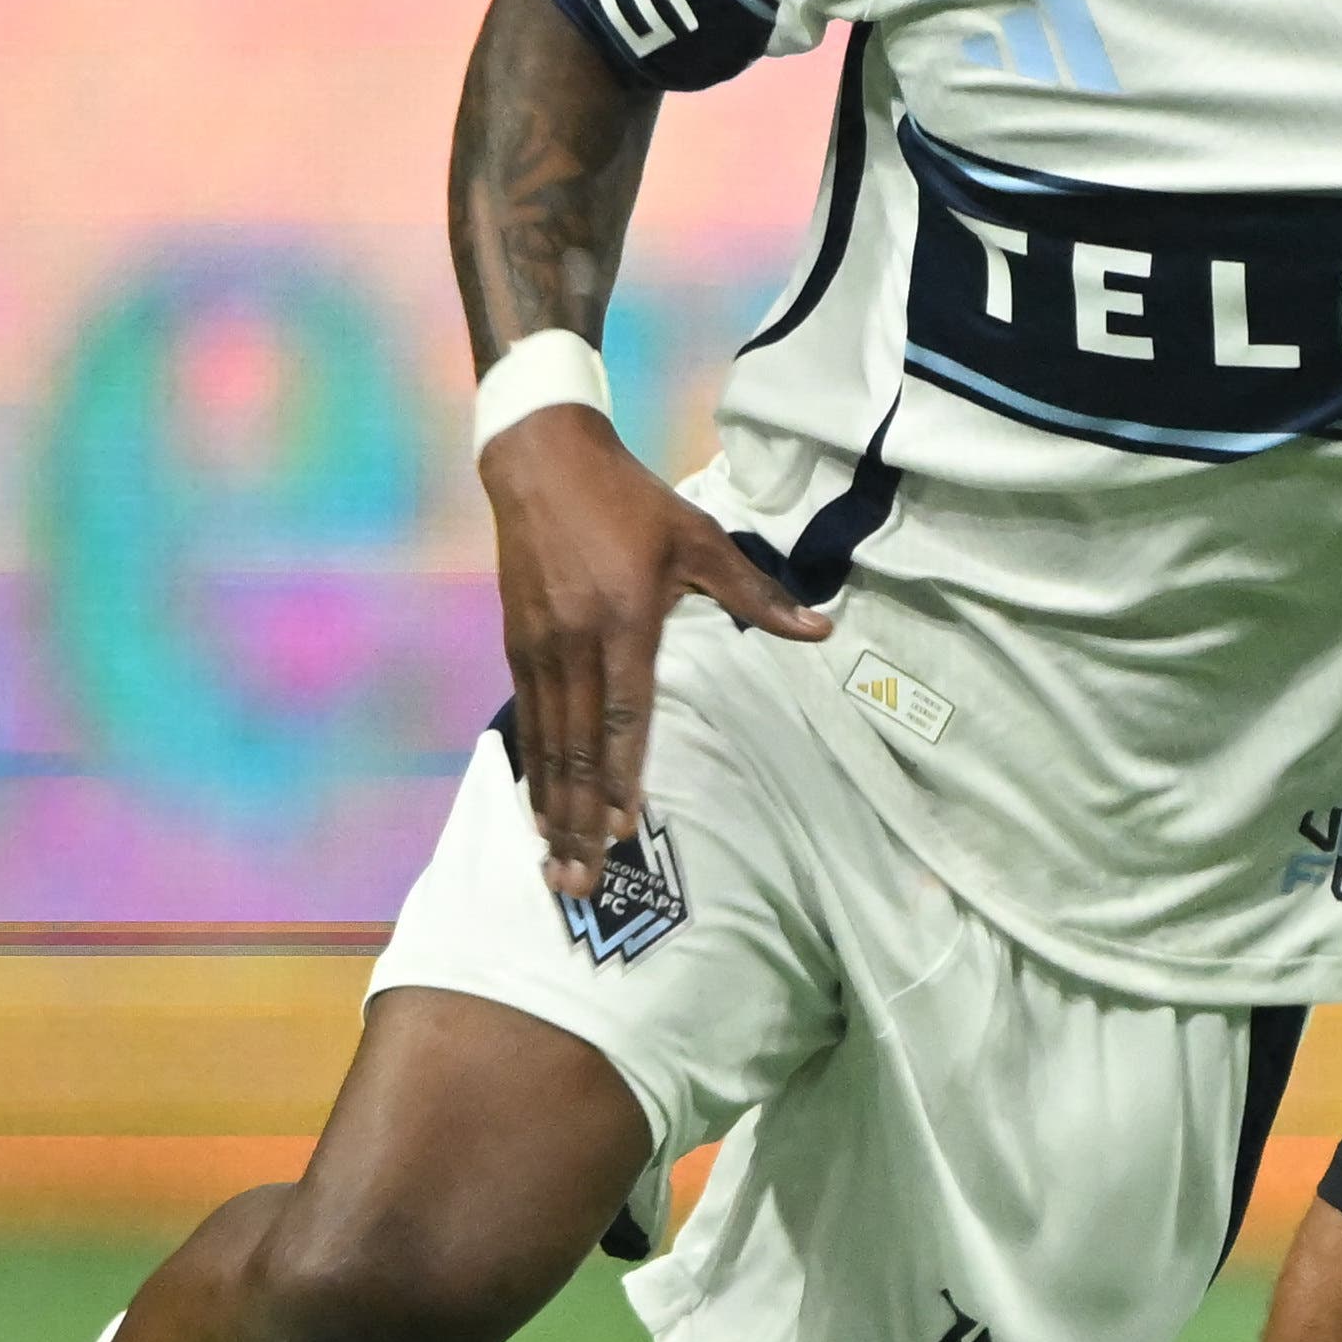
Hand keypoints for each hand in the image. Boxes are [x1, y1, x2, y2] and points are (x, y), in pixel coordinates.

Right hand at [482, 402, 826, 899]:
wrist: (541, 459)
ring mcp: (539, 647)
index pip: (623, 715)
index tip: (623, 829)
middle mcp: (574, 644)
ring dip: (550, 810)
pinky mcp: (517, 644)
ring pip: (547, 744)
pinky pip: (526, 720)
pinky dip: (533, 770)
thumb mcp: (700, 536)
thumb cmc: (629, 500)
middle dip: (579, 821)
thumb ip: (757, 593)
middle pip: (578, 749)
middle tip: (581, 882)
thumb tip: (824, 628)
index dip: (622, 775)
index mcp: (623, 621)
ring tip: (556, 865)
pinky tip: (537, 809)